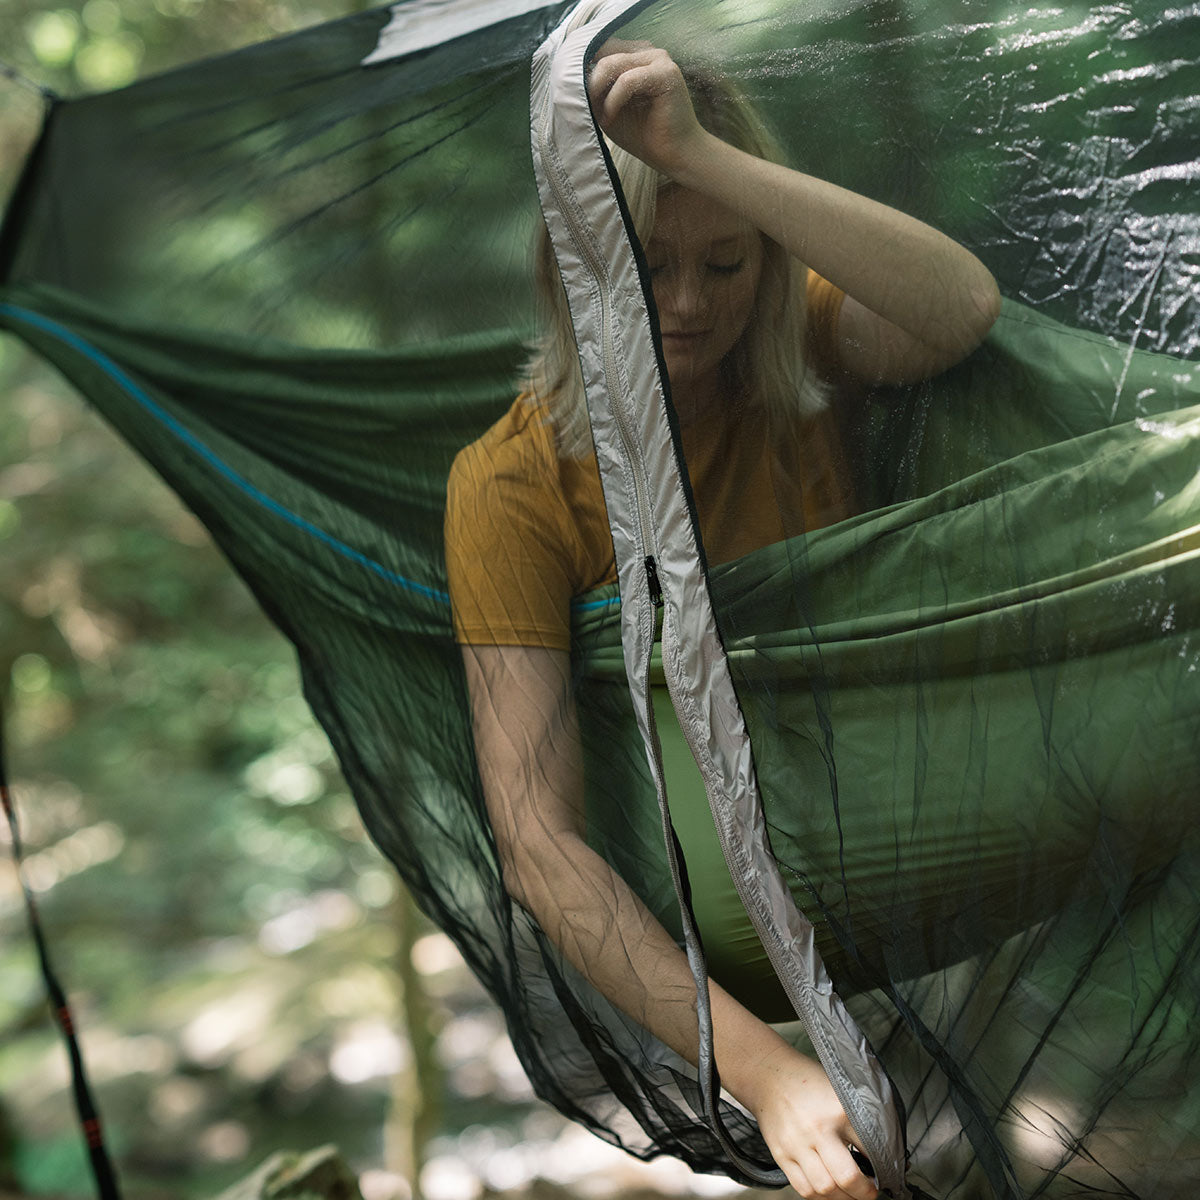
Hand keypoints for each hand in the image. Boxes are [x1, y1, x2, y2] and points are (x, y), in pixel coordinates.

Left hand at [587, 41, 707, 178]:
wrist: (674, 155)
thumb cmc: (644, 135)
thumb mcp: (608, 109)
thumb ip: (594, 91)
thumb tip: (571, 78)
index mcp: (636, 56)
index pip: (602, 48)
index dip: (585, 69)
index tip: (578, 95)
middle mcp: (648, 51)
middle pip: (604, 52)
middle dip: (590, 81)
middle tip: (589, 108)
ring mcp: (659, 59)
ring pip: (612, 63)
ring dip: (599, 91)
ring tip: (602, 116)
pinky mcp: (666, 73)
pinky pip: (627, 80)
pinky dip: (614, 100)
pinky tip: (612, 117)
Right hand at [749, 1047, 880, 1199]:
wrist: (769, 1076)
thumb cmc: (807, 1083)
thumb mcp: (839, 1093)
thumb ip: (856, 1122)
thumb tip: (876, 1155)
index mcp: (838, 1109)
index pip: (870, 1149)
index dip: (882, 1167)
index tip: (883, 1173)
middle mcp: (817, 1128)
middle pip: (846, 1177)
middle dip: (864, 1192)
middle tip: (869, 1191)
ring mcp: (796, 1144)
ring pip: (825, 1189)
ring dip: (842, 1198)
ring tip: (848, 1192)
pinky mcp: (781, 1155)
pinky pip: (803, 1188)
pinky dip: (819, 1196)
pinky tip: (827, 1189)